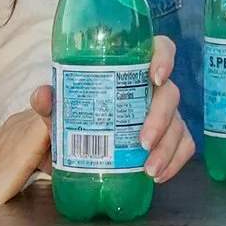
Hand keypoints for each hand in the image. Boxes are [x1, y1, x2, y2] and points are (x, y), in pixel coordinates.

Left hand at [26, 35, 193, 184]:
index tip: (155, 77)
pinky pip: (184, 147)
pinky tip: (158, 176)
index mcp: (134, 68)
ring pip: (179, 125)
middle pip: (170, 94)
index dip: (164, 58)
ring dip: (167, 149)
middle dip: (160, 119)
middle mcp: (154, 89)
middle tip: (143, 142)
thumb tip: (42, 95)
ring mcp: (166, 114)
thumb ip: (50, 101)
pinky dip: (175, 162)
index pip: (159, 49)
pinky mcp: (171, 138)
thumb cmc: (79, 112)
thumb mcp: (61, 107)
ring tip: (149, 170)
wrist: (79, 142)